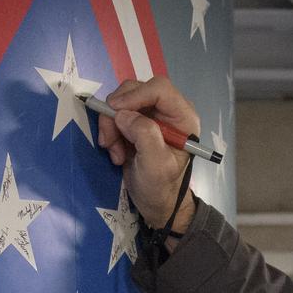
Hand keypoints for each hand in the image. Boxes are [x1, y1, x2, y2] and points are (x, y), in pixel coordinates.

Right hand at [97, 76, 199, 229]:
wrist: (156, 204)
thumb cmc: (162, 188)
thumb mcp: (157, 165)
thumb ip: (144, 135)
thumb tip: (123, 114)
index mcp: (182, 117)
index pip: (159, 88)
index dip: (135, 95)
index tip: (116, 111)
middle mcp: (167, 111)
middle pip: (135, 90)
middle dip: (117, 114)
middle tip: (110, 141)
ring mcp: (150, 116)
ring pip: (121, 102)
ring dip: (111, 125)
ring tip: (115, 152)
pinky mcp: (135, 123)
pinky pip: (115, 115)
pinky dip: (110, 132)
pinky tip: (116, 153)